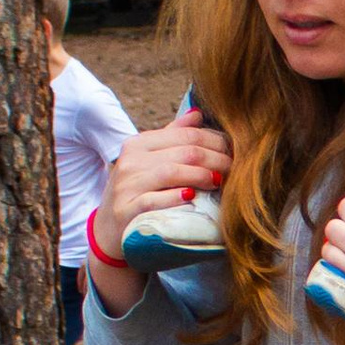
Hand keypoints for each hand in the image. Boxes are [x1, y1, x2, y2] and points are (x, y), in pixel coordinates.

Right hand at [88, 111, 235, 311]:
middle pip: (184, 152)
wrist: (109, 230)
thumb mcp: (150, 162)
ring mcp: (126, 186)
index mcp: (138, 144)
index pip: (185, 134)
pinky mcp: (126, 211)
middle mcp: (131, 161)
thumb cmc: (138, 193)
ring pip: (170, 172)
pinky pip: (153, 200)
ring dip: (201, 175)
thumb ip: (173, 137)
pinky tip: (192, 197)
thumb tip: (198, 114)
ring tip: (219, 182)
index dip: (215, 141)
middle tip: (234, 169)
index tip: (234, 152)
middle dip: (215, 159)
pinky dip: (175, 197)